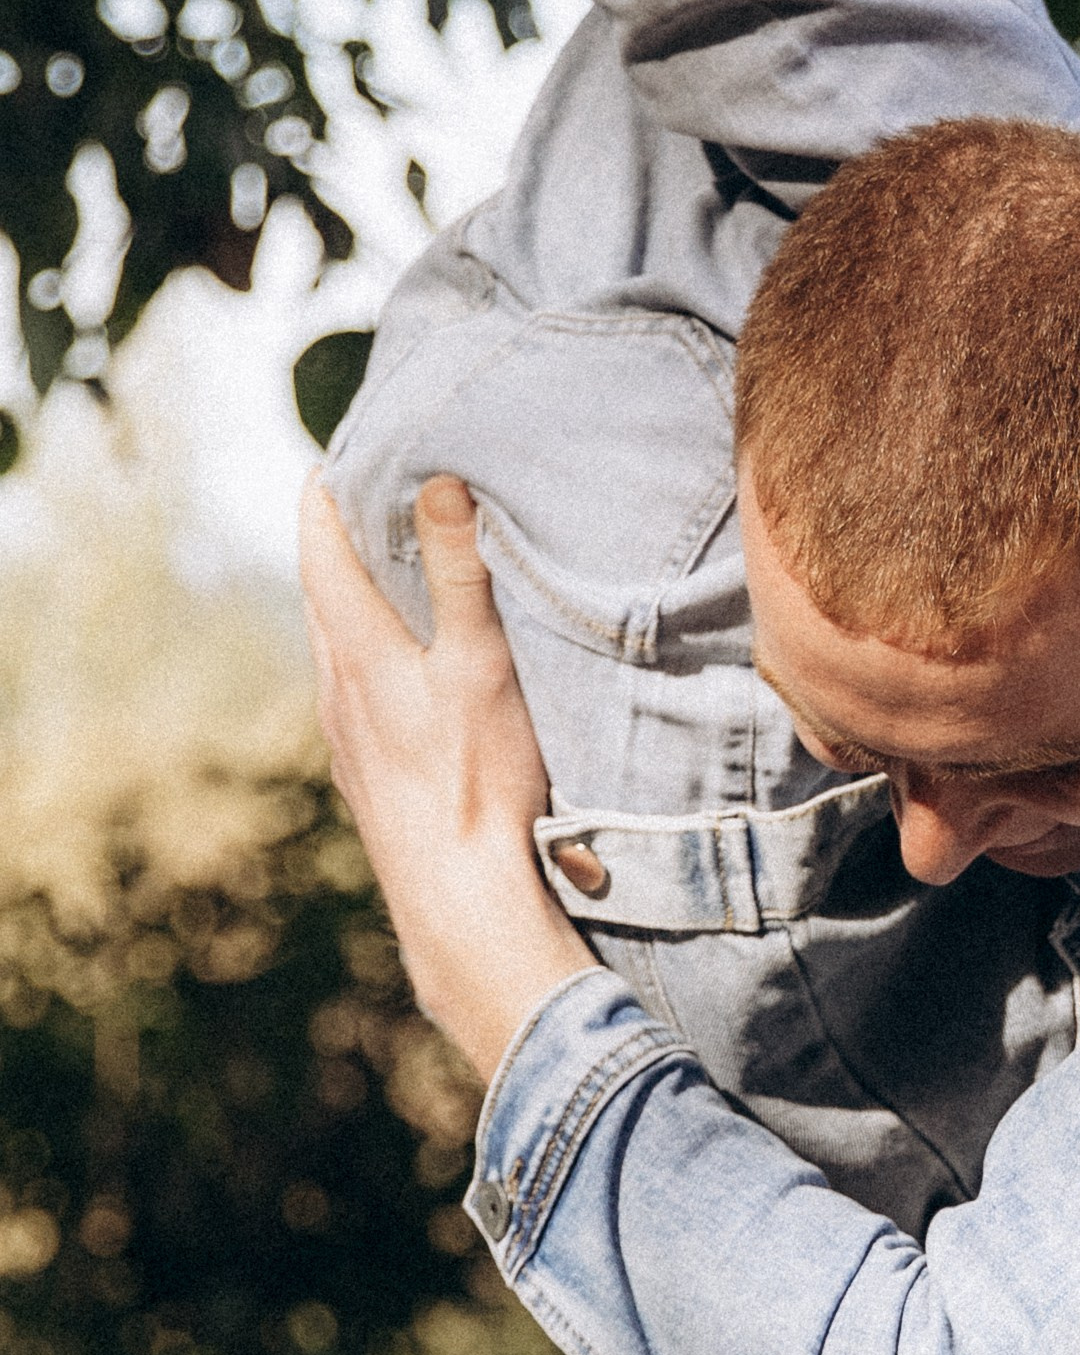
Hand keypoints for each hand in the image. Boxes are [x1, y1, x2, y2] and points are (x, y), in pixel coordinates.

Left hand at [300, 473, 583, 1084]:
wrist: (460, 900)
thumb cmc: (478, 780)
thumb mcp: (481, 664)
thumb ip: (461, 573)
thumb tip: (436, 482)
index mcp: (359, 653)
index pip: (323, 552)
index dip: (324, 498)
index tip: (331, 453)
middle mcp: (339, 692)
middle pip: (323, 596)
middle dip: (337, 542)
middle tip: (360, 494)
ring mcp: (348, 741)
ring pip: (336, 649)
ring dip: (352, 602)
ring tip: (382, 570)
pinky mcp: (368, 778)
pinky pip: (355, 694)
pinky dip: (369, 655)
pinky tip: (402, 670)